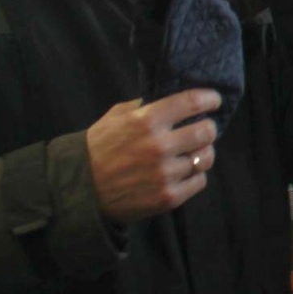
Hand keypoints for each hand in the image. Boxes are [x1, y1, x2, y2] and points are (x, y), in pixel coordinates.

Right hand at [86, 91, 221, 222]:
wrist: (78, 189)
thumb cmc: (99, 148)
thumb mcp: (116, 117)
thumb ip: (146, 106)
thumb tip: (176, 97)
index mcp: (146, 121)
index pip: (192, 102)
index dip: (209, 99)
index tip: (213, 101)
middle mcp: (158, 146)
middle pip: (207, 131)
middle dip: (207, 128)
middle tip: (202, 129)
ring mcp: (165, 173)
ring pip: (206, 157)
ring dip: (202, 153)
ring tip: (190, 153)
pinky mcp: (168, 196)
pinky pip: (200, 181)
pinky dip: (194, 175)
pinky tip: (182, 172)